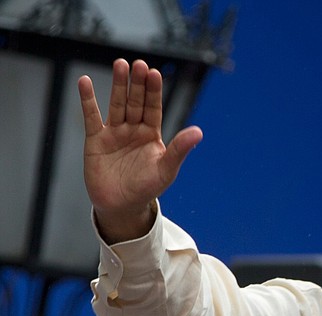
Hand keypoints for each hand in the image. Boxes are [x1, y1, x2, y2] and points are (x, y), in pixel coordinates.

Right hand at [78, 58, 202, 242]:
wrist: (121, 207)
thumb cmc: (146, 189)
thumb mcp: (166, 169)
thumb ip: (179, 149)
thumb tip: (198, 132)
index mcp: (152, 135)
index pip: (153, 108)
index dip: (153, 91)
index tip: (154, 73)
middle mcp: (133, 130)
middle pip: (135, 102)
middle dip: (137, 84)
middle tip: (139, 64)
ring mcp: (114, 132)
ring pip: (117, 104)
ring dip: (118, 85)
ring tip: (120, 64)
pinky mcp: (96, 139)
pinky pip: (92, 116)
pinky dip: (88, 100)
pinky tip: (85, 81)